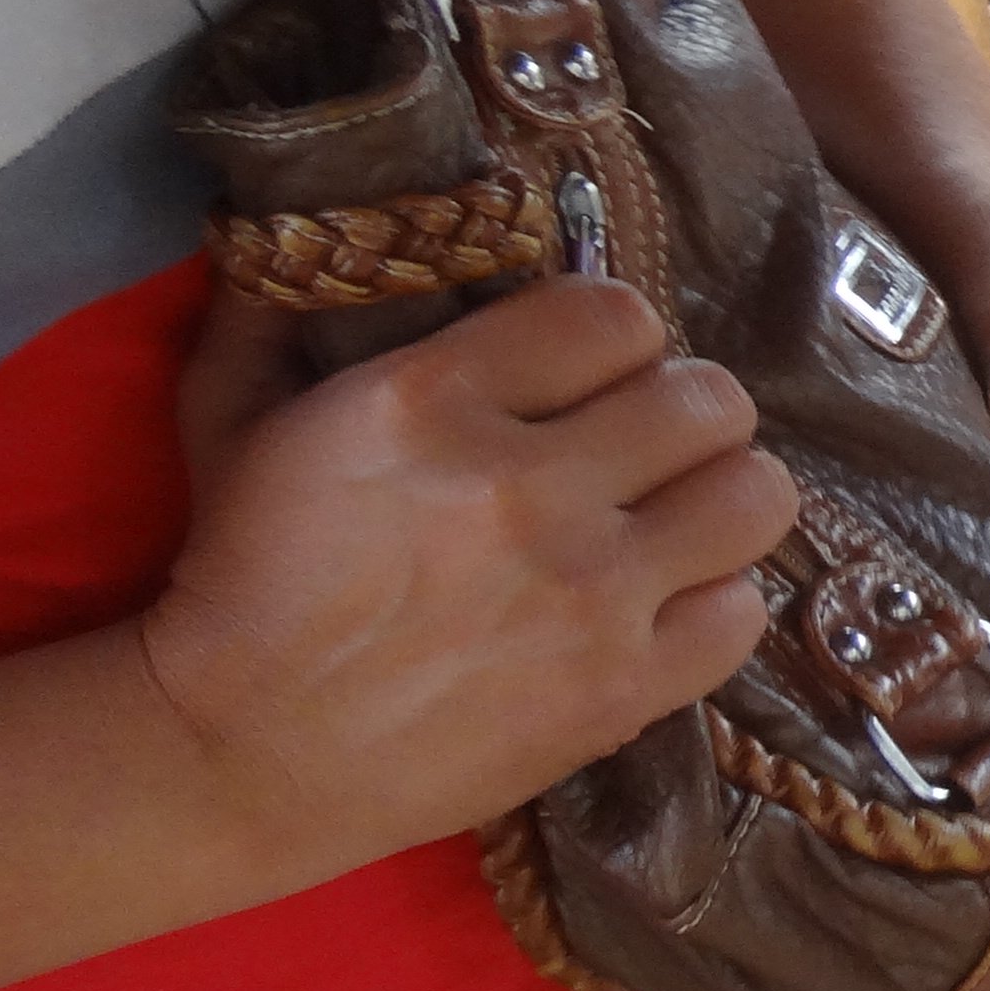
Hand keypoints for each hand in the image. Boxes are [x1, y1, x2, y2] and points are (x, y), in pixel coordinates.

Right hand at [137, 278, 797, 873]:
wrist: (240, 751)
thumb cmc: (240, 580)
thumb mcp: (232, 422)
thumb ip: (281, 321)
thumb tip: (327, 239)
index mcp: (432, 402)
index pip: (615, 315)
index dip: (616, 337)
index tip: (594, 371)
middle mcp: (527, 488)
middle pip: (712, 401)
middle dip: (687, 412)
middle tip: (647, 446)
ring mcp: (587, 594)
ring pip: (757, 497)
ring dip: (724, 499)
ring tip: (675, 518)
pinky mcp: (622, 689)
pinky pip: (744, 614)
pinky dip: (715, 605)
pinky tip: (663, 605)